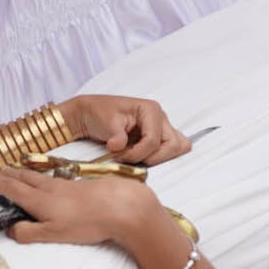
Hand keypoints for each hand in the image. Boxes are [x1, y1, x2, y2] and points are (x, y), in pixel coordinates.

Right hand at [0, 167, 160, 248]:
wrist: (121, 206)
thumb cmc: (86, 222)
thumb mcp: (54, 234)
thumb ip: (29, 233)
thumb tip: (10, 230)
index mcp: (39, 200)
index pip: (11, 188)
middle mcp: (49, 188)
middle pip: (23, 178)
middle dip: (6, 174)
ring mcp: (65, 185)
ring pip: (37, 177)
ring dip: (22, 173)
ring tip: (14, 171)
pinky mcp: (79, 185)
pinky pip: (51, 178)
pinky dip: (40, 176)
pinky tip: (46, 180)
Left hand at [59, 94, 192, 163]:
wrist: (91, 115)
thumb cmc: (99, 113)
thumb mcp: (106, 122)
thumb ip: (116, 135)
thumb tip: (120, 146)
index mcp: (150, 110)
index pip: (154, 140)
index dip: (138, 153)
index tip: (121, 156)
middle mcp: (160, 118)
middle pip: (174, 145)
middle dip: (153, 157)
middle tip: (132, 159)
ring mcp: (161, 128)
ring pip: (178, 148)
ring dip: (160, 157)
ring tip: (139, 158)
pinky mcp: (158, 137)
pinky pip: (170, 150)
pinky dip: (160, 157)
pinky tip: (141, 156)